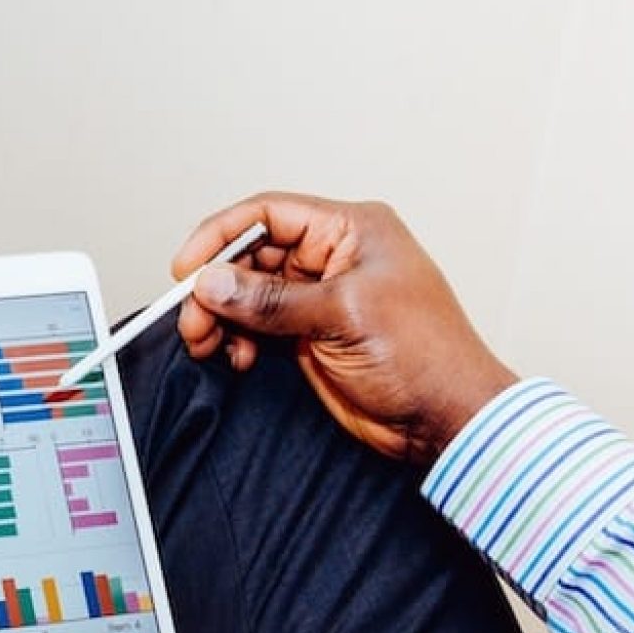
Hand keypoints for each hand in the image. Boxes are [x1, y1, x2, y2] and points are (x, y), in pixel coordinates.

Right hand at [174, 193, 518, 464]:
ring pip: (250, 294)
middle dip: (217, 286)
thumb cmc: (425, 356)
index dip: (222, 236)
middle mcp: (333, 257)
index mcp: (351, 230)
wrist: (446, 418)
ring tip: (207, 343)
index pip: (269, 214)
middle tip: (193, 319)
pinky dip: (240, 339)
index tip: (187, 269)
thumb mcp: (342, 316)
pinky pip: (259, 326)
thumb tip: (213, 283)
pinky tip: (238, 358)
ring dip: (222, 317)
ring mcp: (321, 298)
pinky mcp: (311, 335)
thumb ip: (272, 300)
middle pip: (252, 255)